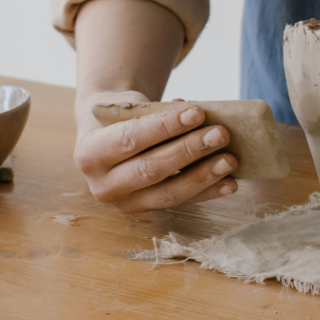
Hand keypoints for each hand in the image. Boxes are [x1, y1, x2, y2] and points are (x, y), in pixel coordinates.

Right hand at [73, 91, 237, 212]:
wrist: (105, 136)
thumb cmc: (120, 116)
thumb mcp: (127, 107)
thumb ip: (156, 112)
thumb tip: (197, 114)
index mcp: (89, 153)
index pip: (130, 139)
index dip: (165, 126)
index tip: (197, 112)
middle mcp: (102, 185)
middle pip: (151, 169)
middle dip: (189, 151)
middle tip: (220, 134)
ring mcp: (124, 203)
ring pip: (168, 193)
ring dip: (203, 176)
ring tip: (230, 159)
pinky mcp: (145, 211)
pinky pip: (180, 203)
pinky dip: (207, 192)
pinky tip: (229, 183)